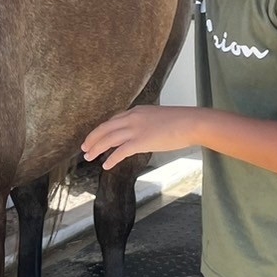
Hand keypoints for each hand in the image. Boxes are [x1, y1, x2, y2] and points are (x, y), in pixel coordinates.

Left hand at [82, 106, 201, 169]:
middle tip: (84, 147)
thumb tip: (145, 135)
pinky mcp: (141, 141)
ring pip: (108, 139)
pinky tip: (106, 165)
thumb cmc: (181, 122)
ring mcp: (136, 129)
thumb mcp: (159, 118)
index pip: (114, 120)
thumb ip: (148, 124)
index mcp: (137, 111)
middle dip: (93, 138)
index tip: (96, 136)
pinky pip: (120, 151)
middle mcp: (132, 117)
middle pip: (105, 128)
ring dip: (96, 148)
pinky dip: (111, 158)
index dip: (102, 129)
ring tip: (88, 156)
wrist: (191, 122)